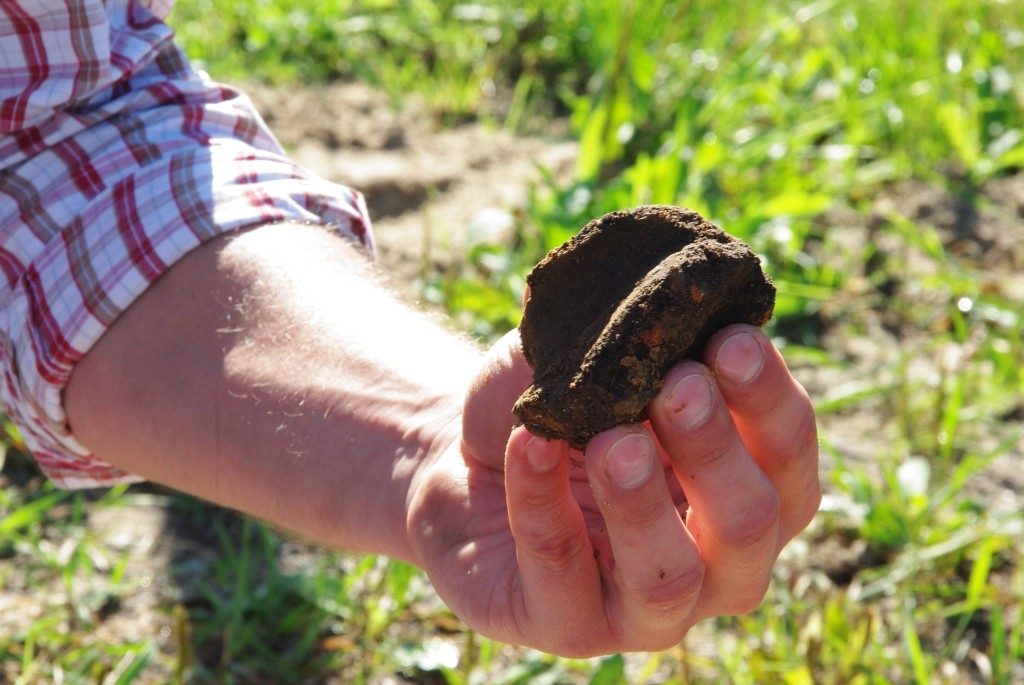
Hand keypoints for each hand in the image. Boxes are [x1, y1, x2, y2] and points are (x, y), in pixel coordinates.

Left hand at [407, 323, 819, 656]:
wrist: (461, 459)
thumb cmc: (553, 406)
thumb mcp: (593, 358)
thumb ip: (635, 337)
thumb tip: (670, 298)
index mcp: (742, 494)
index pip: (789, 462)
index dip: (770, 402)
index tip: (730, 338)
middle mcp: (713, 565)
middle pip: (751, 525)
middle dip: (715, 448)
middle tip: (677, 385)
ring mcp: (641, 609)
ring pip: (669, 578)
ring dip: (642, 500)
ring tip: (611, 438)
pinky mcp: (565, 624)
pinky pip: (560, 569)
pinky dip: (542, 499)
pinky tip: (527, 441)